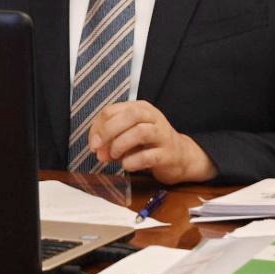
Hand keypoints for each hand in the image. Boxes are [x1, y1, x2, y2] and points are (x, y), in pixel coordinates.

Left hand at [88, 100, 217, 183]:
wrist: (181, 157)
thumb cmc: (149, 144)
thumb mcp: (128, 135)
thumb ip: (111, 139)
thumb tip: (97, 150)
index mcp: (140, 108)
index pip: (112, 110)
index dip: (98, 127)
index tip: (93, 144)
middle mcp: (153, 117)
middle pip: (129, 115)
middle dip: (108, 131)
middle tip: (98, 148)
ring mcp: (163, 135)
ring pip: (140, 132)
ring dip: (120, 145)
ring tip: (114, 156)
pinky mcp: (168, 154)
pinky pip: (149, 156)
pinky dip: (133, 161)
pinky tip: (126, 165)